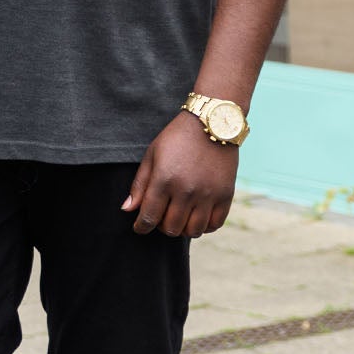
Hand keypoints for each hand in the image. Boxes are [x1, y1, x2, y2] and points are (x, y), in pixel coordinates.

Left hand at [122, 110, 238, 236]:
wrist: (212, 122)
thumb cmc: (177, 138)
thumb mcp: (152, 155)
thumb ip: (140, 185)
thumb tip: (127, 210)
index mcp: (164, 180)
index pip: (149, 217)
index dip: (141, 227)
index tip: (140, 227)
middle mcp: (186, 190)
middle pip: (171, 228)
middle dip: (161, 227)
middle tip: (161, 216)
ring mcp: (208, 194)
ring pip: (193, 231)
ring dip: (183, 229)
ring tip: (180, 217)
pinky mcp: (225, 194)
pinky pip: (215, 224)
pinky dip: (205, 227)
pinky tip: (198, 216)